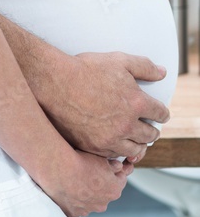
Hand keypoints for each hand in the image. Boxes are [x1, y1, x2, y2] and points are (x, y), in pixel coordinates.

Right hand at [37, 147, 132, 216]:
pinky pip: (76, 206)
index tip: (107, 165)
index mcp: (114, 190)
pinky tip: (68, 188)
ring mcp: (88, 210)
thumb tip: (118, 167)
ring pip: (90, 202)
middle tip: (89, 172)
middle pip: (104, 194)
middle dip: (100, 185)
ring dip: (86, 194)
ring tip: (75, 179)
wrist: (60, 169)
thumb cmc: (81, 162)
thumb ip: (114, 165)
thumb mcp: (103, 158)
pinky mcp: (73, 212)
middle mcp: (103, 204)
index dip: (114, 172)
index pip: (120, 180)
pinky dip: (74, 199)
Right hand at [43, 51, 169, 159]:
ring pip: (135, 149)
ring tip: (136, 140)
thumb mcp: (118, 60)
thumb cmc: (84, 70)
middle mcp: (127, 124)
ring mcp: (110, 138)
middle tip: (150, 128)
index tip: (159, 113)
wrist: (54, 83)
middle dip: (152, 130)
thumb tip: (162, 72)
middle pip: (150, 135)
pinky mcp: (94, 147)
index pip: (160, 113)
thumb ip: (144, 66)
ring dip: (139, 144)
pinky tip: (117, 145)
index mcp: (136, 103)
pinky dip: (119, 151)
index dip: (161, 112)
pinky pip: (115, 156)